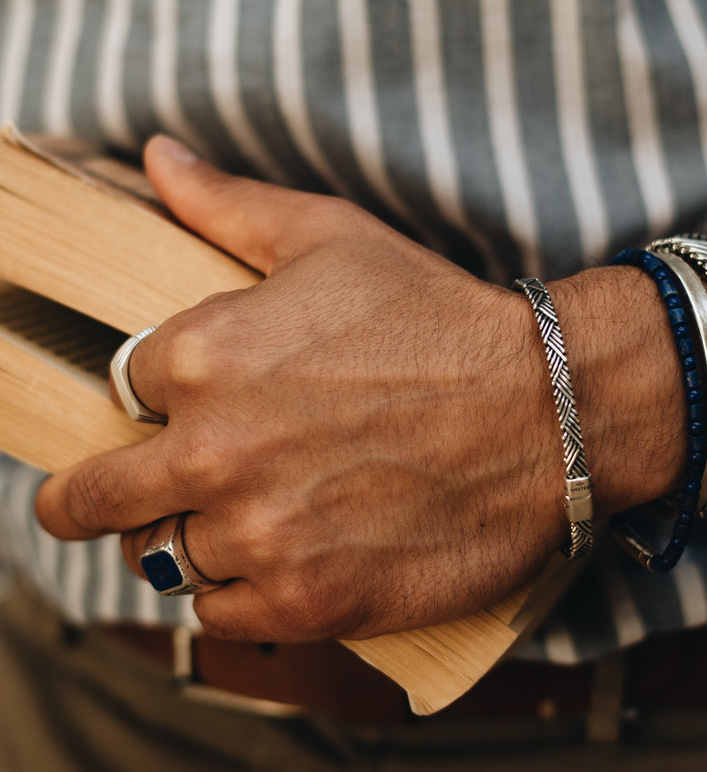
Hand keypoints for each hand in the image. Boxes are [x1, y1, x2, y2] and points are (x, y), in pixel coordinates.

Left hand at [36, 136, 570, 641]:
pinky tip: (272, 558)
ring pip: (160, 559)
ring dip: (184, 540)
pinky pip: (219, 614)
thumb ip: (228, 204)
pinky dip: (233, 592)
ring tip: (231, 519)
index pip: (117, 394)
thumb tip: (158, 157)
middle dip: (95, 497)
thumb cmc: (438, 318)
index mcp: (201, 357)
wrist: (546, 408)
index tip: (164, 414)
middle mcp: (213, 453)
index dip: (144, 404)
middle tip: (114, 497)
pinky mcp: (307, 600)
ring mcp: (258, 535)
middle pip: (94, 500)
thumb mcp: (331, 237)